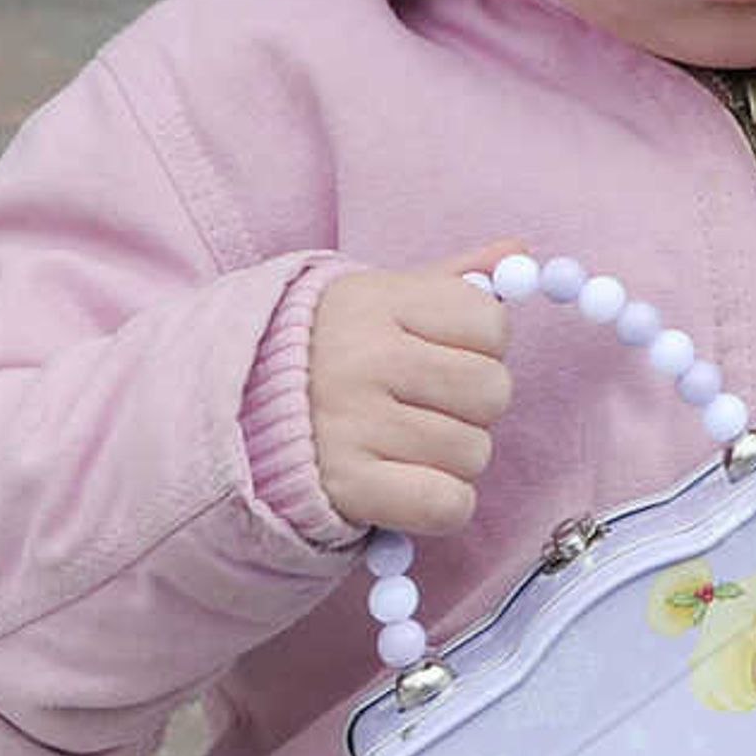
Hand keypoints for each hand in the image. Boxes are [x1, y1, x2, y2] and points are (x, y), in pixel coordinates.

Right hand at [308, 243, 521, 534]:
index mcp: (377, 301)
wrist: (235, 414)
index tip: (448, 353)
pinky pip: (447, 504)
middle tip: (431, 406)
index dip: (483, 346)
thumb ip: (453, 278)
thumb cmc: (331, 350)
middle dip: (474, 405)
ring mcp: (352, 424)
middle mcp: (365, 359)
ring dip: (455, 457)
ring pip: (474, 452)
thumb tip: (519, 251)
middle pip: (492, 391)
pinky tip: (412, 484)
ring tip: (409, 443)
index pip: (491, 324)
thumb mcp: (382, 297)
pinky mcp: (345, 487)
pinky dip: (444, 504)